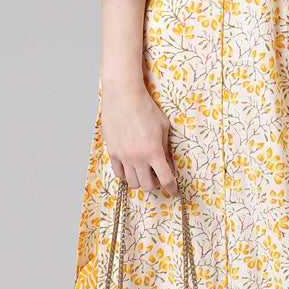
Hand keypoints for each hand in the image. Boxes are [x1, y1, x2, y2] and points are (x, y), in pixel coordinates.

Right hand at [99, 79, 178, 193]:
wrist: (123, 96)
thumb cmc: (145, 108)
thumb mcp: (163, 127)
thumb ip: (165, 148)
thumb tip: (166, 163)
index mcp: (154, 151)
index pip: (166, 179)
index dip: (173, 189)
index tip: (176, 192)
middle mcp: (138, 157)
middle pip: (148, 186)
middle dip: (156, 184)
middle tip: (158, 176)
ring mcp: (123, 156)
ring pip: (133, 183)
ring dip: (141, 180)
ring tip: (144, 172)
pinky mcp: (112, 152)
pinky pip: (119, 173)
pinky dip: (126, 175)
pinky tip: (131, 168)